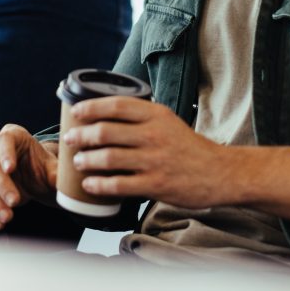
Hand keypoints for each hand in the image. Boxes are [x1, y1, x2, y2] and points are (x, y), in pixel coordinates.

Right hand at [0, 125, 58, 230]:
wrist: (32, 180)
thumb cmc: (40, 168)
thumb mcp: (50, 168)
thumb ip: (55, 173)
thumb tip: (62, 182)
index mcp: (11, 136)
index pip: (4, 140)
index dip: (6, 154)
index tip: (11, 169)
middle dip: (1, 185)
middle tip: (14, 202)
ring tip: (8, 218)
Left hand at [63, 97, 228, 209]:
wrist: (220, 173)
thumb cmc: (188, 147)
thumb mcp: (168, 121)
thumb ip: (142, 117)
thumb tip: (105, 115)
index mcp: (156, 115)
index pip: (116, 105)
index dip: (91, 107)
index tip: (75, 112)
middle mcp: (154, 135)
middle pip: (106, 131)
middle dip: (81, 135)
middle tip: (70, 139)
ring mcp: (155, 160)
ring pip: (109, 158)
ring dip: (87, 160)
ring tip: (78, 161)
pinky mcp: (156, 184)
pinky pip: (119, 184)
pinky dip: (99, 184)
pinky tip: (89, 185)